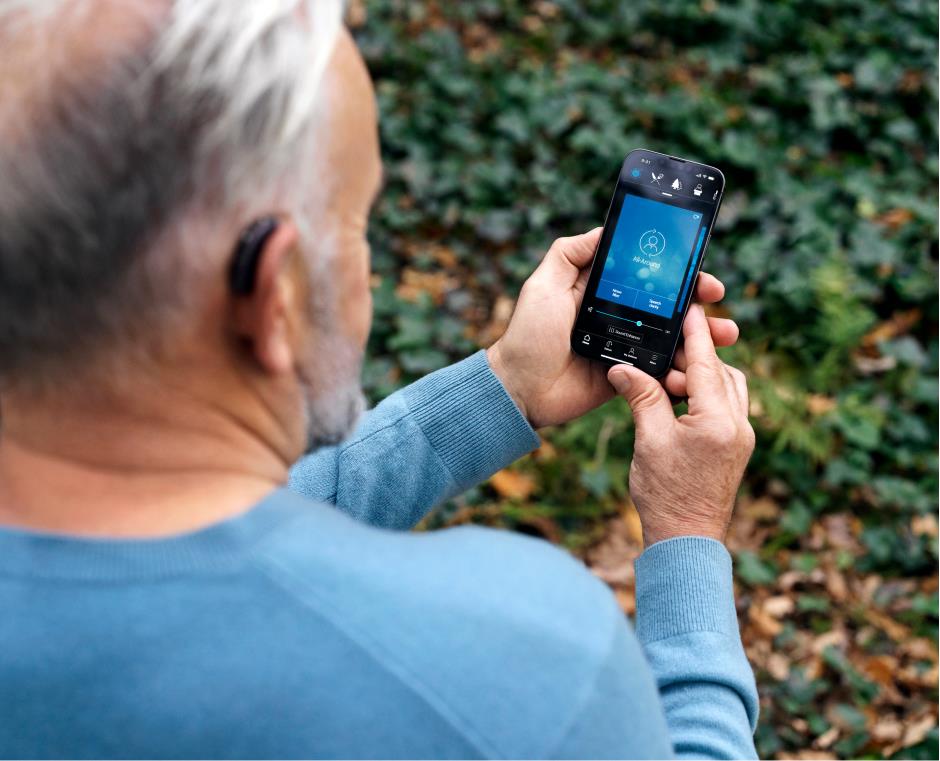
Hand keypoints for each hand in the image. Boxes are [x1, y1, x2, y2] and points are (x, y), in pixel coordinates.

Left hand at [487, 228, 738, 427]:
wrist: (521, 389)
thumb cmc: (528, 336)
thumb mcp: (543, 285)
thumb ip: (569, 254)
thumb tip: (604, 229)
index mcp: (601, 291)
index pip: (646, 275)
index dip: (673, 270)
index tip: (697, 266)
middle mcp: (618, 316)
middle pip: (668, 305)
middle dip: (698, 301)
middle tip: (716, 298)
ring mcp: (626, 347)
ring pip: (673, 338)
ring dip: (702, 336)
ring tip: (724, 335)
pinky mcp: (629, 377)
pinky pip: (662, 371)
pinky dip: (683, 368)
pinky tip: (700, 367)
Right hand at [608, 304, 754, 546]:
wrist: (686, 541)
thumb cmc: (665, 494)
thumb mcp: (649, 440)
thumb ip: (641, 397)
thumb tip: (622, 367)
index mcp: (718, 421)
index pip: (706, 364)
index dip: (696, 333)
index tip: (691, 306)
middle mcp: (739, 426)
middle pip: (723, 372)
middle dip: (698, 354)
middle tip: (670, 343)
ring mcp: (741, 438)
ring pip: (729, 388)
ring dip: (703, 375)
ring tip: (670, 373)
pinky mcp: (736, 448)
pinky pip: (727, 406)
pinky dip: (707, 394)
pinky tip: (681, 397)